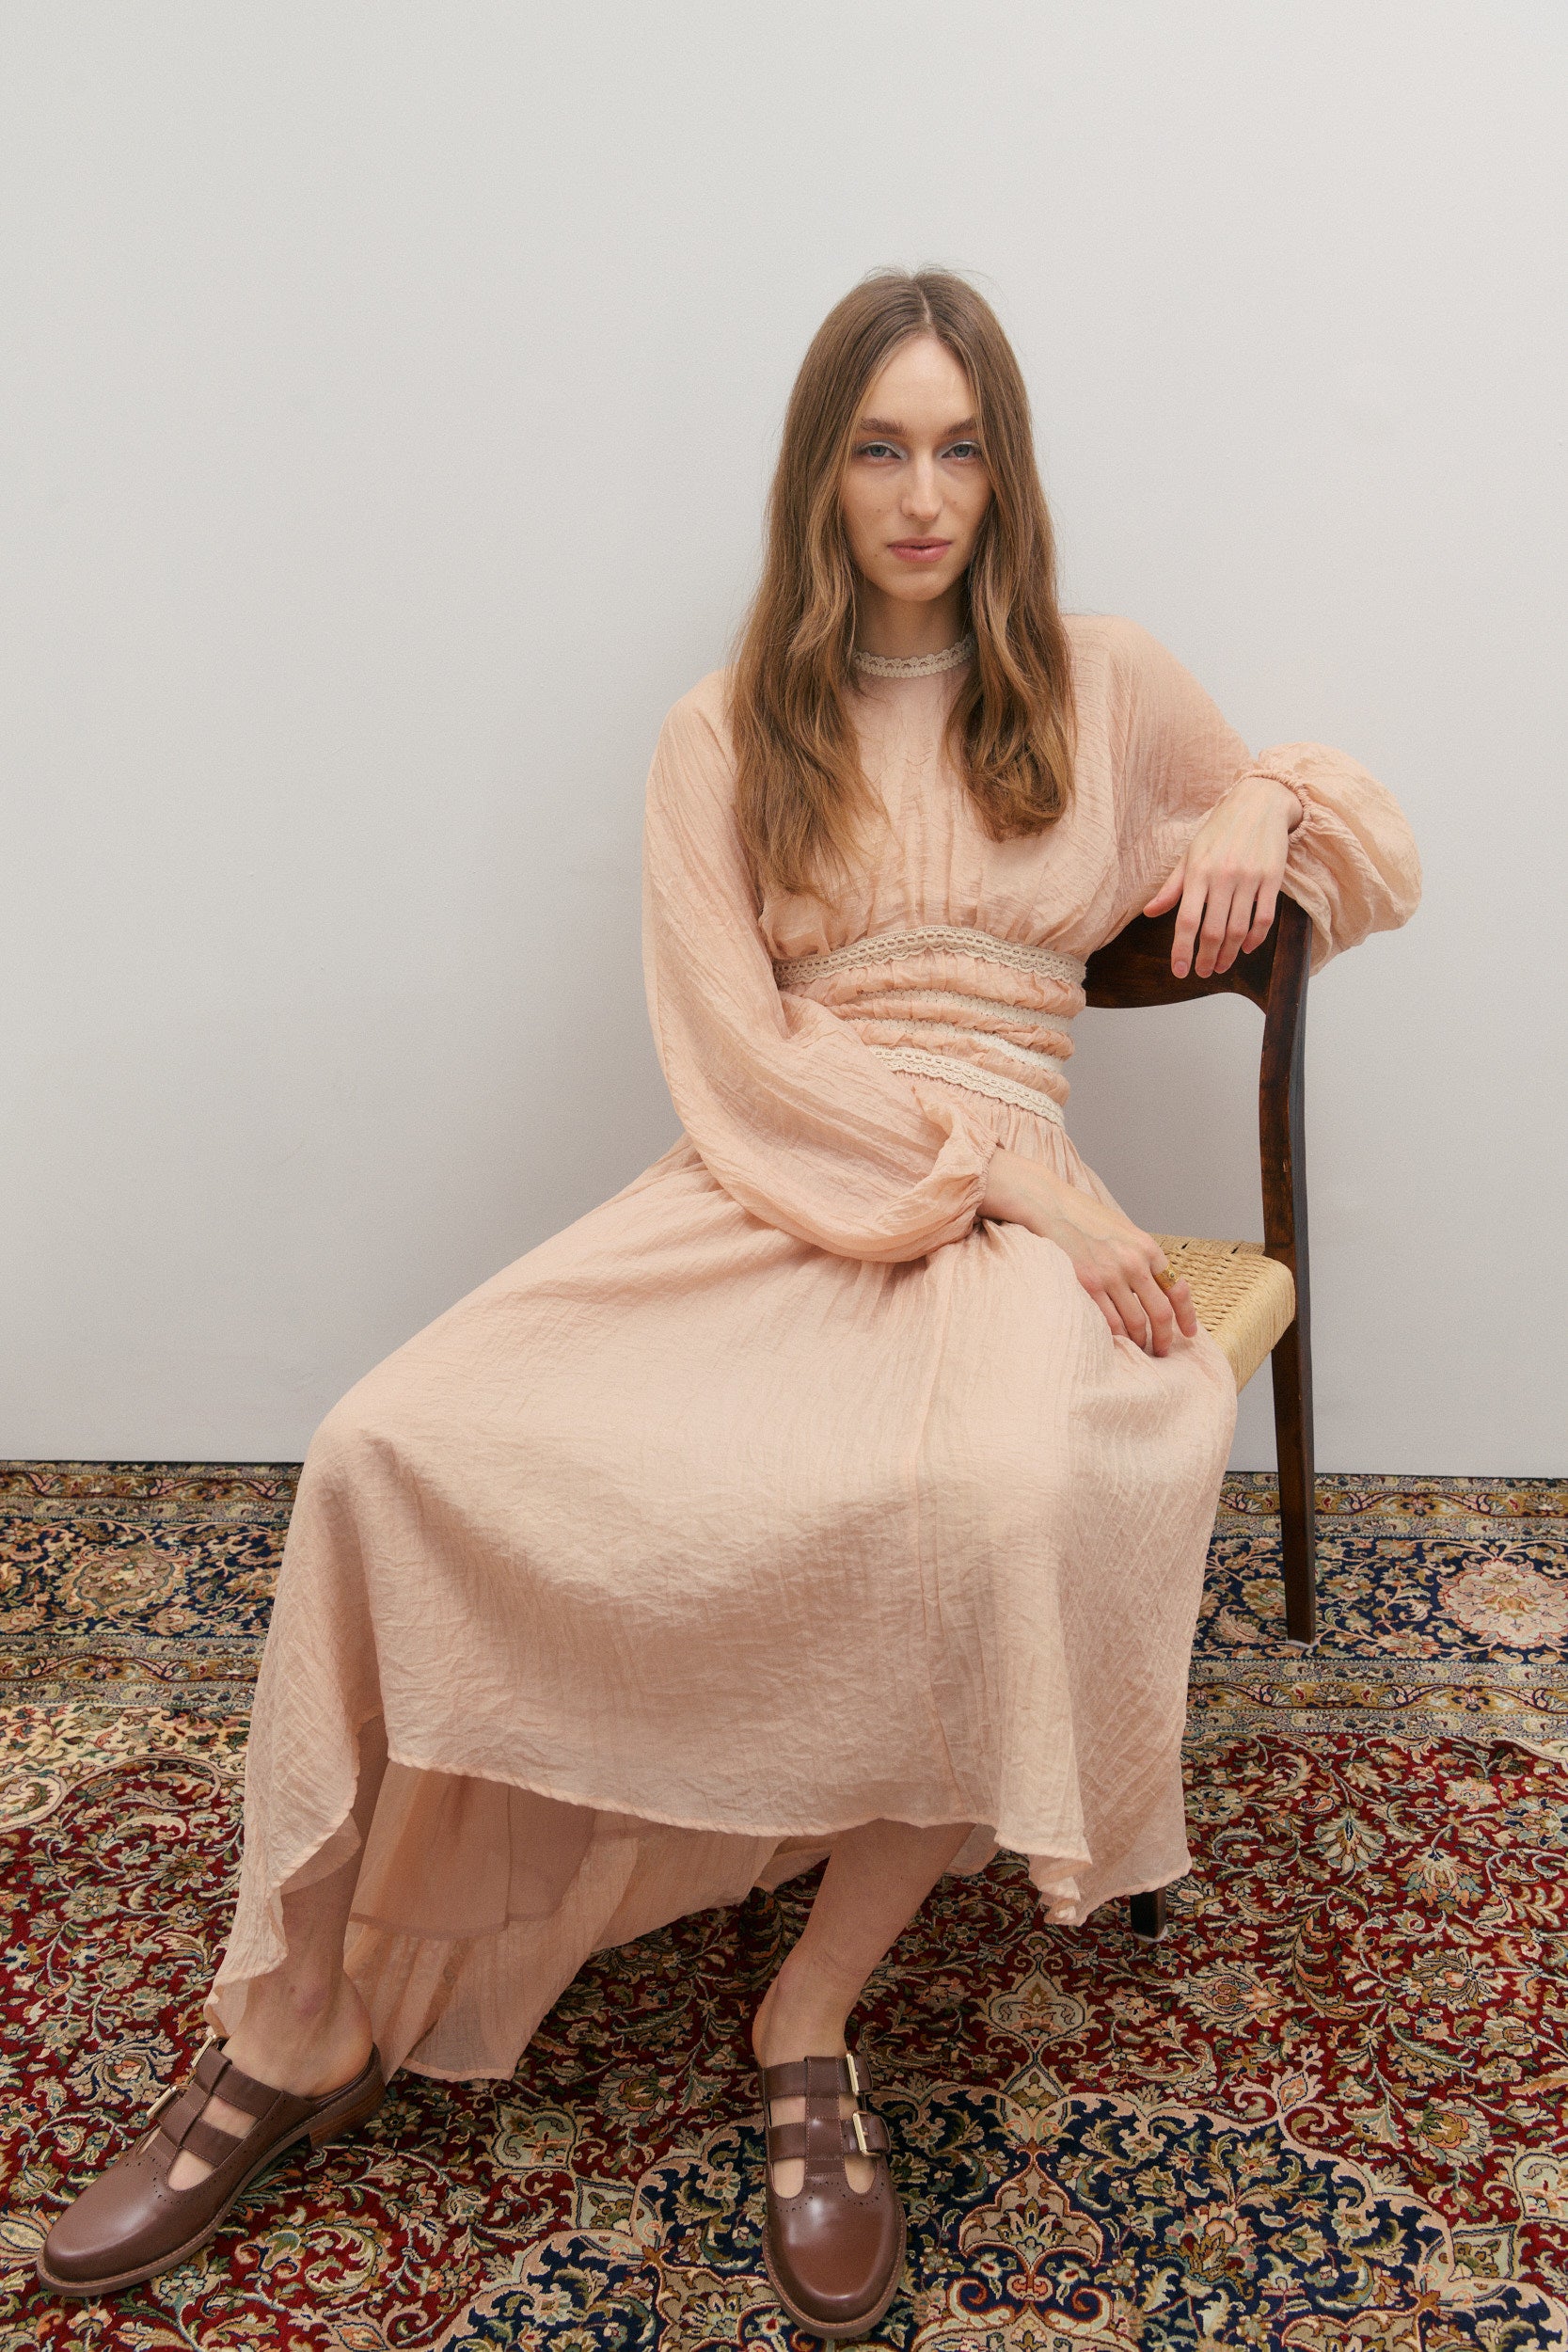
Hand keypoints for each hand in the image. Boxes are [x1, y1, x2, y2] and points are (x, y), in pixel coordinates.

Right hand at [980, 1149, 1198, 1354]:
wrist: (1050, 1205)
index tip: (1189, 1332)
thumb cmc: (1084, 1217)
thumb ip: (1140, 1256)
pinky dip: (1116, 1337)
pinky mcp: (1087, 1285)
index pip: (1177, 1289)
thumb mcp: (1123, 1230)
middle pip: (1160, 1313)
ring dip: (1139, 1341)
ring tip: (1138, 1349)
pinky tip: (1116, 1343)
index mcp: (1147, 1248)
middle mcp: (1134, 1263)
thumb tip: (1154, 1286)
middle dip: (1165, 1338)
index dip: (1187, 1315)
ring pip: (1135, 1323)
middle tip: (1162, 1351)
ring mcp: (1111, 1275)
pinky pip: (1109, 1322)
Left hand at [1142, 775, 1300, 978]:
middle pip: (1214, 931)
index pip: (1186, 920)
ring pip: (1239, 929)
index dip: (1182, 949)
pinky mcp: (1272, 878)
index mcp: (1198, 871)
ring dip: (1230, 954)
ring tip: (1221, 965)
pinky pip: (1265, 917)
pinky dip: (1256, 938)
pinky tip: (1247, 947)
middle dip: (1206, 958)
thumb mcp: (1190, 854)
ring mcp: (1250, 878)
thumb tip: (1150, 913)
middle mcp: (1223, 876)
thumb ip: (1172, 887)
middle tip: (1202, 971)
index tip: (1180, 970)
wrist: (1259, 803)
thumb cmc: (1220, 830)